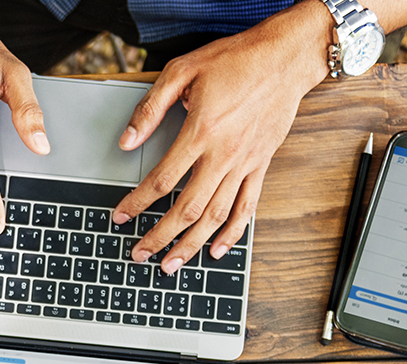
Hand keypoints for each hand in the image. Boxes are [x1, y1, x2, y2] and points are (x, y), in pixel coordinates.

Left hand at [113, 2, 332, 272]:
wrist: (285, 56)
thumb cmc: (235, 60)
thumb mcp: (183, 70)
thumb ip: (151, 108)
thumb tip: (126, 141)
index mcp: (201, 131)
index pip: (162, 179)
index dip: (137, 202)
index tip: (121, 216)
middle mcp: (224, 153)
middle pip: (187, 208)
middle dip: (160, 236)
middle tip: (139, 253)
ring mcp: (245, 162)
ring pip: (216, 215)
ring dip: (191, 244)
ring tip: (171, 264)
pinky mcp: (261, 164)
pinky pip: (247, 206)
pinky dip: (232, 232)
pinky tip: (217, 249)